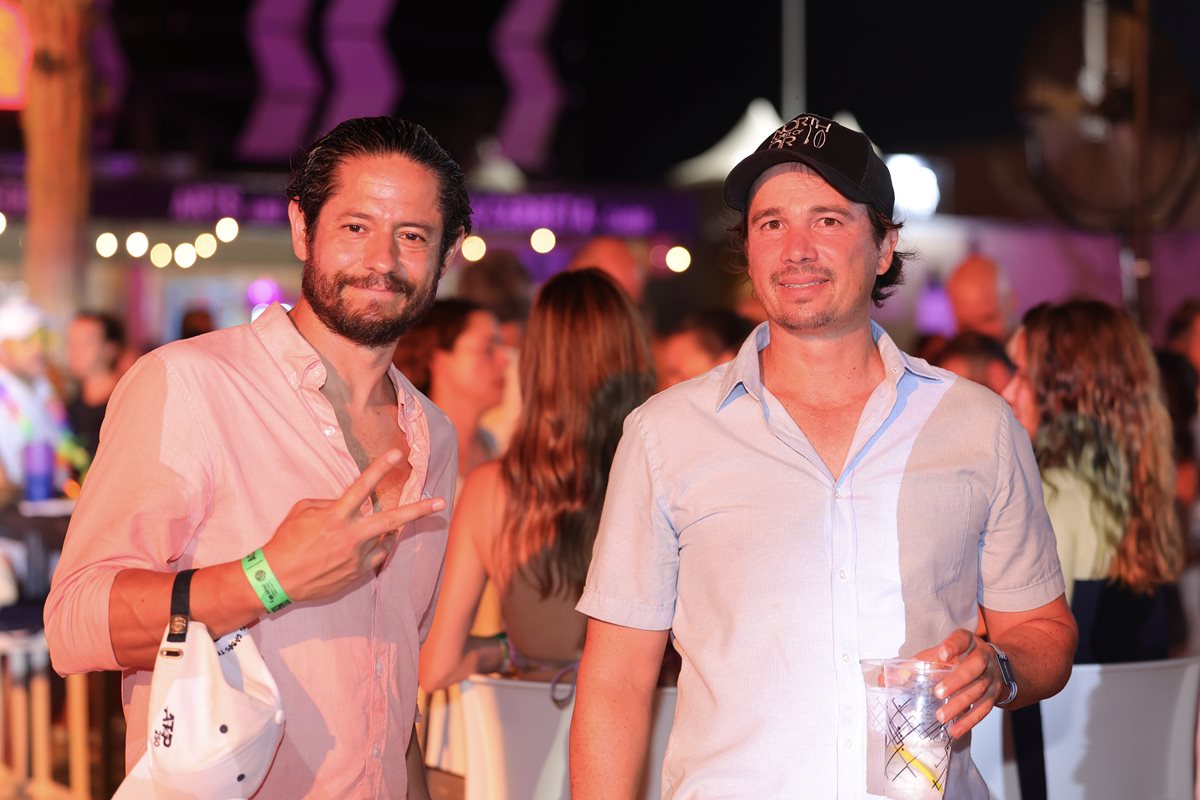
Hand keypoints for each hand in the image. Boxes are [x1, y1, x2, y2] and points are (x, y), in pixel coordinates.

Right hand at [261, 449, 445, 602]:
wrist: (276, 579)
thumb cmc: (286, 541)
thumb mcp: (303, 511)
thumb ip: (329, 503)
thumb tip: (349, 504)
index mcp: (335, 516)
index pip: (362, 486)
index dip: (380, 468)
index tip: (397, 454)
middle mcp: (351, 536)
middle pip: (393, 520)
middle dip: (419, 510)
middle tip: (441, 502)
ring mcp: (357, 557)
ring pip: (385, 539)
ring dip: (385, 532)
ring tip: (376, 529)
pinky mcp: (357, 574)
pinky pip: (375, 557)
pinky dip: (373, 549)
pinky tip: (360, 548)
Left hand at [914, 629, 1002, 738]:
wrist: (996, 667)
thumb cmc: (960, 659)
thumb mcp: (942, 654)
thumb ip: (916, 664)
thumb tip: (884, 679)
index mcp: (968, 642)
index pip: (962, 639)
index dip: (953, 646)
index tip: (941, 654)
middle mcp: (984, 657)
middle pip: (974, 666)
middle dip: (957, 680)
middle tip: (937, 693)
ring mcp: (992, 677)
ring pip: (979, 690)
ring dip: (960, 704)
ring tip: (940, 716)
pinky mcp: (995, 695)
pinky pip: (984, 709)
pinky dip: (970, 721)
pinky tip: (955, 730)